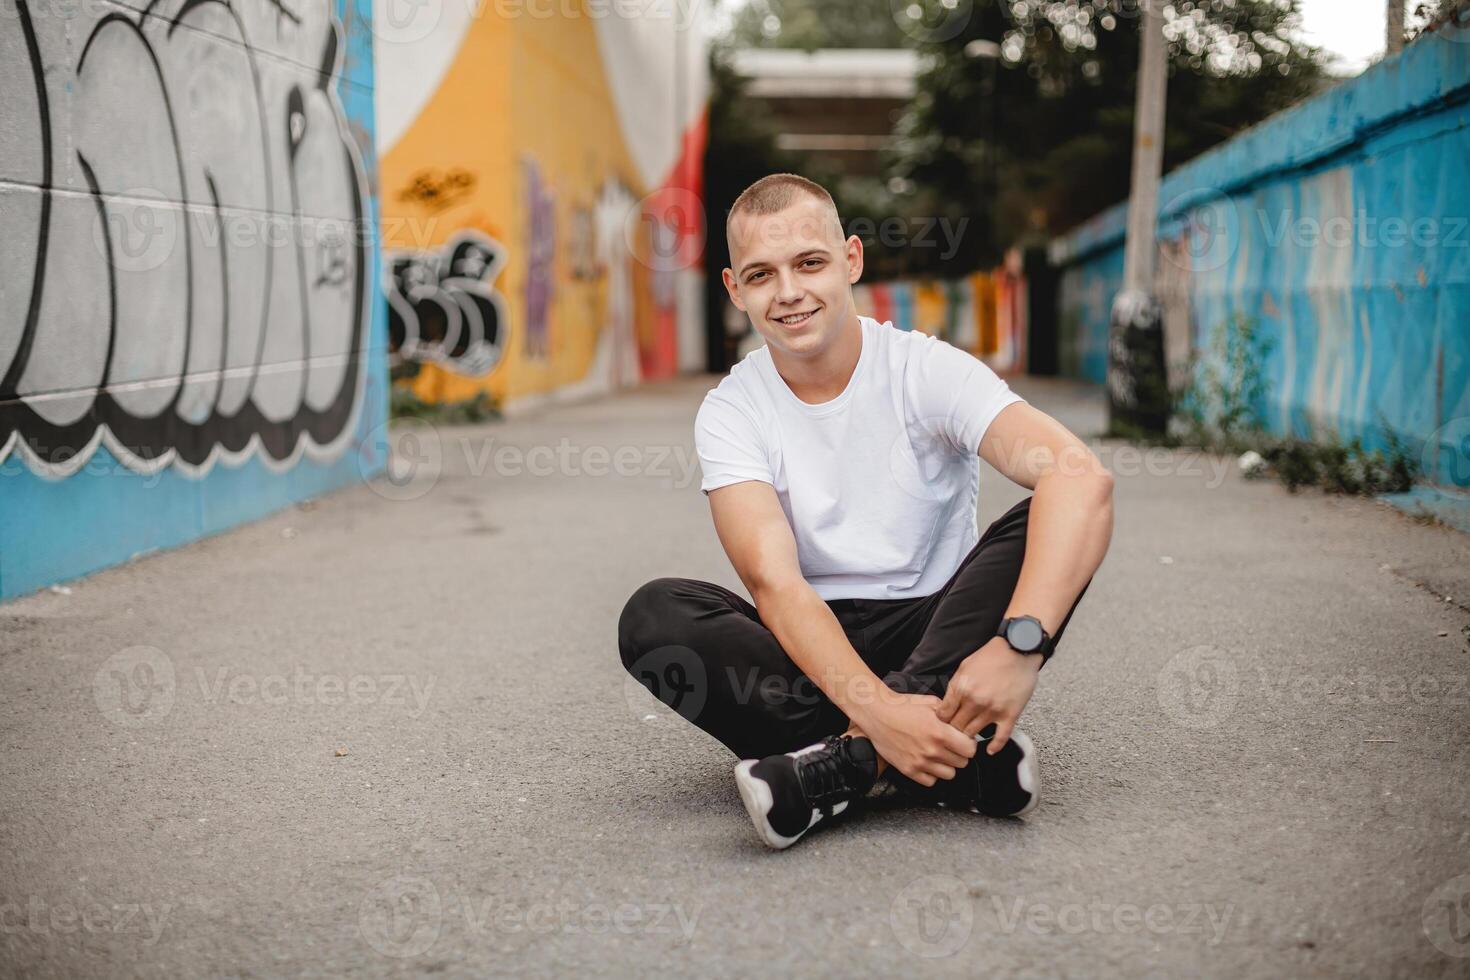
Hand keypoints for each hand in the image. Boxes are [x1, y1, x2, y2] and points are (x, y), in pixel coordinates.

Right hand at [850, 692, 976, 785]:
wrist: (877, 713)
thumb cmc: (901, 706)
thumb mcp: (930, 703)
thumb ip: (950, 715)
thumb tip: (962, 724)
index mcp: (939, 732)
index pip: (970, 749)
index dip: (968, 744)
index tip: (963, 741)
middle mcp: (931, 750)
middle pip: (962, 763)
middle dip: (959, 754)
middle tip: (951, 746)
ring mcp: (920, 762)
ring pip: (949, 774)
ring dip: (947, 765)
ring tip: (939, 754)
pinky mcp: (909, 770)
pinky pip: (931, 781)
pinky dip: (932, 774)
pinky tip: (928, 762)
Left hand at [938, 636, 1041, 752]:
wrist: (1018, 649)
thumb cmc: (991, 656)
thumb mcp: (964, 667)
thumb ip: (955, 687)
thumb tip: (946, 705)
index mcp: (961, 688)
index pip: (943, 716)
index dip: (941, 722)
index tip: (943, 724)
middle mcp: (975, 701)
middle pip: (956, 728)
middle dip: (952, 732)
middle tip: (953, 735)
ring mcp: (993, 710)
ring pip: (974, 734)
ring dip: (969, 738)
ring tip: (967, 741)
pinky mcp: (1010, 714)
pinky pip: (1001, 738)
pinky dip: (994, 746)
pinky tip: (990, 750)